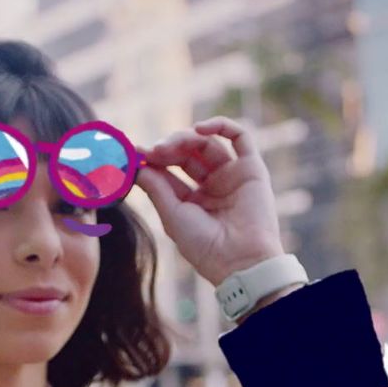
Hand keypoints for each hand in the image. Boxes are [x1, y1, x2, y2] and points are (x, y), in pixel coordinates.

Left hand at [134, 116, 285, 286]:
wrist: (240, 260)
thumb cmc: (205, 246)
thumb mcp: (173, 215)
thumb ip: (156, 187)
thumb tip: (135, 164)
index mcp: (193, 201)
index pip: (169, 171)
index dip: (152, 159)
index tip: (135, 152)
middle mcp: (213, 186)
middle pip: (187, 154)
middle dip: (168, 148)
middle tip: (154, 151)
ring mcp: (232, 176)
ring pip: (208, 143)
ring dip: (186, 138)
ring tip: (170, 146)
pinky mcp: (252, 169)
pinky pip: (240, 137)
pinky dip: (221, 126)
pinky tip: (200, 129)